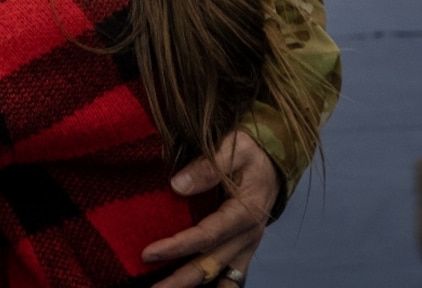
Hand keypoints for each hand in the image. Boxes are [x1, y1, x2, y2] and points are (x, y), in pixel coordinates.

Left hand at [144, 131, 275, 286]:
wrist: (274, 161)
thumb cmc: (250, 152)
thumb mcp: (234, 148)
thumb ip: (207, 168)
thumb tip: (177, 186)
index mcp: (243, 213)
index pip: (206, 236)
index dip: (176, 246)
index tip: (147, 253)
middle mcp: (246, 236)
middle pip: (210, 266)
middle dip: (179, 281)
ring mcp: (245, 246)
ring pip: (220, 277)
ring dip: (194, 287)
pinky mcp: (242, 249)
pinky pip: (230, 277)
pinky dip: (213, 287)